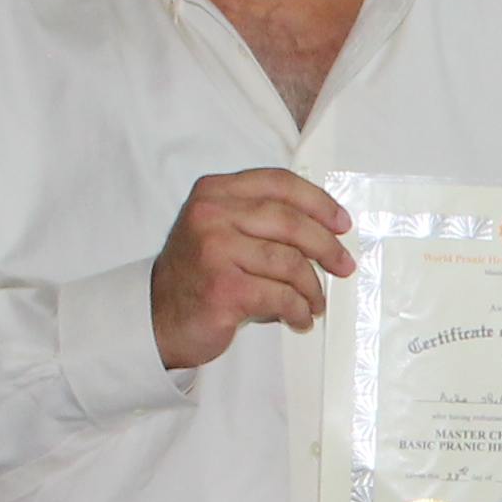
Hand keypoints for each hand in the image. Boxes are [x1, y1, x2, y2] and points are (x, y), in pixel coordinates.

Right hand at [152, 168, 355, 370]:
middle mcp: (211, 215)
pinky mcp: (224, 289)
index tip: (341, 222)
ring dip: (312, 287)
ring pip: (290, 262)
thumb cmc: (198, 276)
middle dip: (326, 246)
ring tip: (316, 301)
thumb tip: (324, 230)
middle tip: (343, 265)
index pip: (279, 183)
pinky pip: (281, 296)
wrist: (158, 317)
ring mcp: (215, 251)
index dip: (318, 202)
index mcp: (214, 192)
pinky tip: (299, 318)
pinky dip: (298, 310)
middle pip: (290, 221)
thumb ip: (259, 219)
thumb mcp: (219, 230)